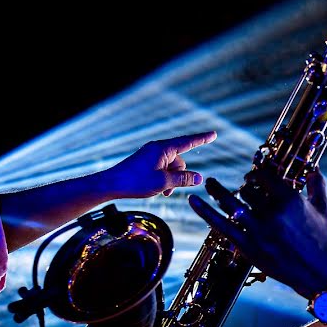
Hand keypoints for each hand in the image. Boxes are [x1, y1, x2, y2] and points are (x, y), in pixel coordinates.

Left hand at [102, 131, 216, 197]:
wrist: (112, 184)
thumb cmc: (135, 182)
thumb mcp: (163, 182)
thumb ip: (182, 179)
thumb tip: (199, 178)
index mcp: (162, 148)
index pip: (188, 142)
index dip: (202, 139)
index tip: (214, 134)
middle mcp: (157, 148)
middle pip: (180, 160)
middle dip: (179, 175)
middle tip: (168, 189)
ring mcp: (151, 155)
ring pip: (171, 167)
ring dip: (171, 180)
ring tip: (161, 191)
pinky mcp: (146, 162)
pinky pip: (162, 168)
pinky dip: (164, 178)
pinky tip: (158, 189)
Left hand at [188, 167, 326, 298]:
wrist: (320, 273)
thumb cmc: (324, 239)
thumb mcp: (323, 208)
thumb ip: (317, 184)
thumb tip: (313, 167)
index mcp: (290, 199)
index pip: (264, 176)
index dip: (256, 174)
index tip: (252, 176)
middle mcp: (272, 213)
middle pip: (247, 190)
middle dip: (243, 186)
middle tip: (241, 186)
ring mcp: (258, 231)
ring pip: (231, 204)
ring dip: (217, 191)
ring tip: (209, 183)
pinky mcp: (249, 247)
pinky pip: (221, 226)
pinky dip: (205, 212)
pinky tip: (193, 201)